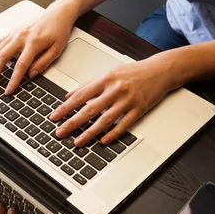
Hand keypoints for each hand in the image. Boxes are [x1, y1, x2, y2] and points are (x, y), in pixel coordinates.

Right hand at [0, 6, 74, 93]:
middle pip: (3, 57)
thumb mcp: (57, 49)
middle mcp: (21, 36)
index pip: (21, 65)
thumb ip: (43, 63)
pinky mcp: (13, 31)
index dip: (13, 79)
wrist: (57, 14)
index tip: (8, 90)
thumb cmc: (59, 31)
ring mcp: (15, 33)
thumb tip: (31, 75)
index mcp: (34, 42)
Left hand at [51, 55, 176, 145]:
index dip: (65, 107)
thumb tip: (69, 95)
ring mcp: (127, 101)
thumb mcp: (109, 73)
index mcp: (105, 79)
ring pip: (105, 120)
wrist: (160, 71)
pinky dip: (113, 134)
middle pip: (89, 109)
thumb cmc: (133, 72)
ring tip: (78, 141)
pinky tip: (102, 141)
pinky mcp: (139, 109)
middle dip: (72, 123)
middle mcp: (115, 90)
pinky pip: (124, 125)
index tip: (54, 116)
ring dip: (89, 133)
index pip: (80, 96)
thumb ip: (88, 84)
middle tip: (60, 132)